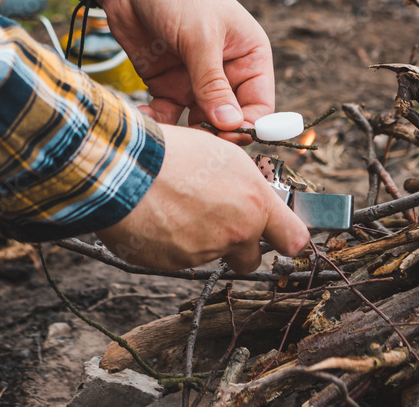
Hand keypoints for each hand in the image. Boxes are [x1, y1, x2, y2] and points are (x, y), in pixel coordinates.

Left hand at [94, 0, 274, 140]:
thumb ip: (214, 84)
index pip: (260, 105)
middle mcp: (227, 72)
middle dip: (215, 135)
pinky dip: (162, 122)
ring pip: (199, 122)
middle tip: (195, 143)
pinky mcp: (166, 84)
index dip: (248, 127)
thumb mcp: (200, 37)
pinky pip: (170, 115)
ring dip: (187, 133)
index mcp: (250, 55)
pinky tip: (148, 117)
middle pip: (230, 120)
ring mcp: (195, 80)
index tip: (228, 139)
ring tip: (171, 136)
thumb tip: (233, 126)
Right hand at [95, 124, 309, 272]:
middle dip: (239, 247)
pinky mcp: (174, 265)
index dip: (288, 239)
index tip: (283, 237)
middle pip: (251, 259)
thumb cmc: (174, 153)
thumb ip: (248, 188)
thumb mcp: (225, 157)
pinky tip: (158, 217)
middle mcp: (236, 233)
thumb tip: (254, 199)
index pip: (294, 239)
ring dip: (200, 239)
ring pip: (212, 255)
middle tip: (217, 221)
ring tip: (176, 206)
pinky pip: (181, 259)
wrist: (125, 169)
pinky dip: (172, 244)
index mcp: (255, 203)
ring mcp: (205, 253)